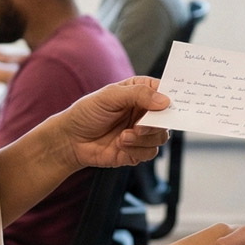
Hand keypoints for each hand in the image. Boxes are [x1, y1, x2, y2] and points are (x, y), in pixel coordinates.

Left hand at [53, 77, 171, 169]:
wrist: (71, 140)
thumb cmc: (87, 113)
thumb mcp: (110, 96)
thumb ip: (138, 95)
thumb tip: (165, 101)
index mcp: (140, 92)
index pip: (166, 91)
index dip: (172, 97)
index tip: (169, 105)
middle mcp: (144, 112)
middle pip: (168, 118)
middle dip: (156, 124)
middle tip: (140, 126)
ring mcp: (142, 132)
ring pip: (161, 137)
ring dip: (144, 138)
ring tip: (123, 136)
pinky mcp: (137, 150)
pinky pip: (151, 152)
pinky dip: (137, 150)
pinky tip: (121, 144)